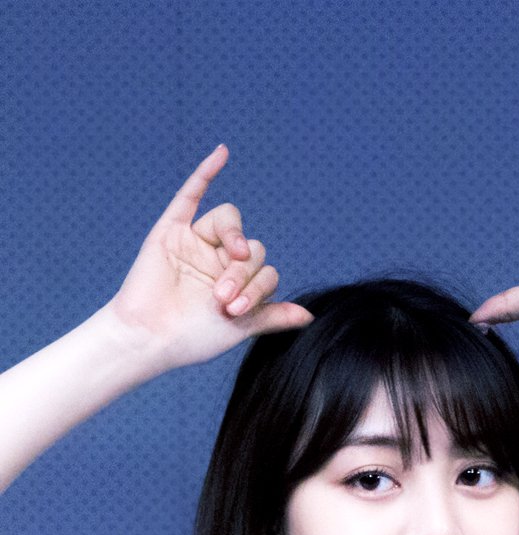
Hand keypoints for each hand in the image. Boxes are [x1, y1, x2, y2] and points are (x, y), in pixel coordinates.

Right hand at [107, 145, 312, 370]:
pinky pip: (191, 195)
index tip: (237, 311)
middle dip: (244, 273)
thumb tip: (311, 316)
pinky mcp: (172, 231)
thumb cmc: (192, 338)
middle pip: (251, 247)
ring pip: (230, 221)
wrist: (149, 339)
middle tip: (225, 298)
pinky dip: (206, 173)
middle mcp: (220, 261)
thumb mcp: (241, 329)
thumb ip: (273, 316)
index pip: (266, 271)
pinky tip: (223, 153)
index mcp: (239, 283)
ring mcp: (197, 243)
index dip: (258, 287)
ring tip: (232, 256)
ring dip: (235, 237)